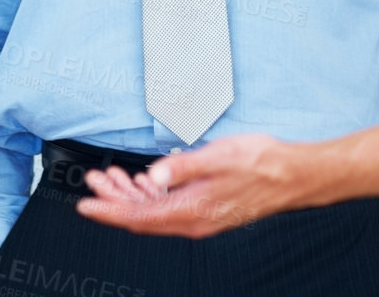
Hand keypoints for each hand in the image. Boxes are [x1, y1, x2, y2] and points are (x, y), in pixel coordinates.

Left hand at [75, 133, 303, 237]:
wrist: (293, 176)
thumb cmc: (261, 165)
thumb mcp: (218, 157)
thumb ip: (182, 166)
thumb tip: (154, 175)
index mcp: (191, 211)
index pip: (138, 216)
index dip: (108, 211)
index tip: (85, 205)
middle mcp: (193, 220)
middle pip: (141, 216)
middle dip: (113, 198)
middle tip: (94, 180)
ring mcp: (200, 216)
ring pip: (154, 211)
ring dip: (130, 194)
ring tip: (111, 176)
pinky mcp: (207, 208)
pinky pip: (169, 207)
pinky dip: (151, 194)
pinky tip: (144, 181)